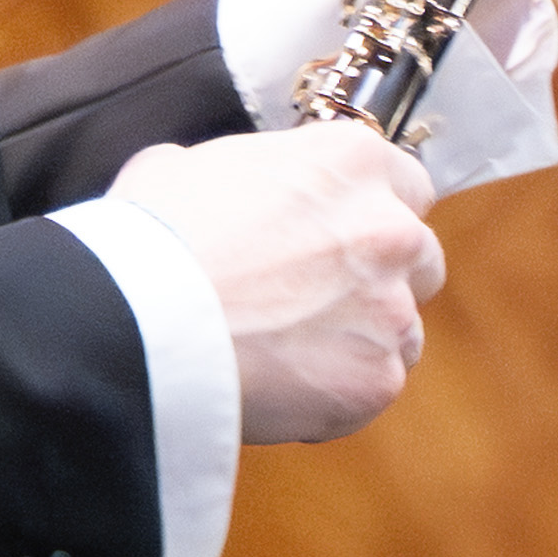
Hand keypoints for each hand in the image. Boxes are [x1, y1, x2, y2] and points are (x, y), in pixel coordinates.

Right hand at [114, 120, 443, 444]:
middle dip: (378, 277)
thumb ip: (237, 173)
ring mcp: (390, 309)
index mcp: (352, 161)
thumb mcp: (185, 167)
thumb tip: (221, 190)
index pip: (407, 185)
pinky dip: (333, 395)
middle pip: (418, 257)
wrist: (138, 323)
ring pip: (401, 330)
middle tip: (315, 298)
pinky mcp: (377, 380)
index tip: (340, 236)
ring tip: (287, 352)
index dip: (370, 213)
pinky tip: (277, 388)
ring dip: (360, 340)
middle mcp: (390, 229)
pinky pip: (370, 390)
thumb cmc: (152, 238)